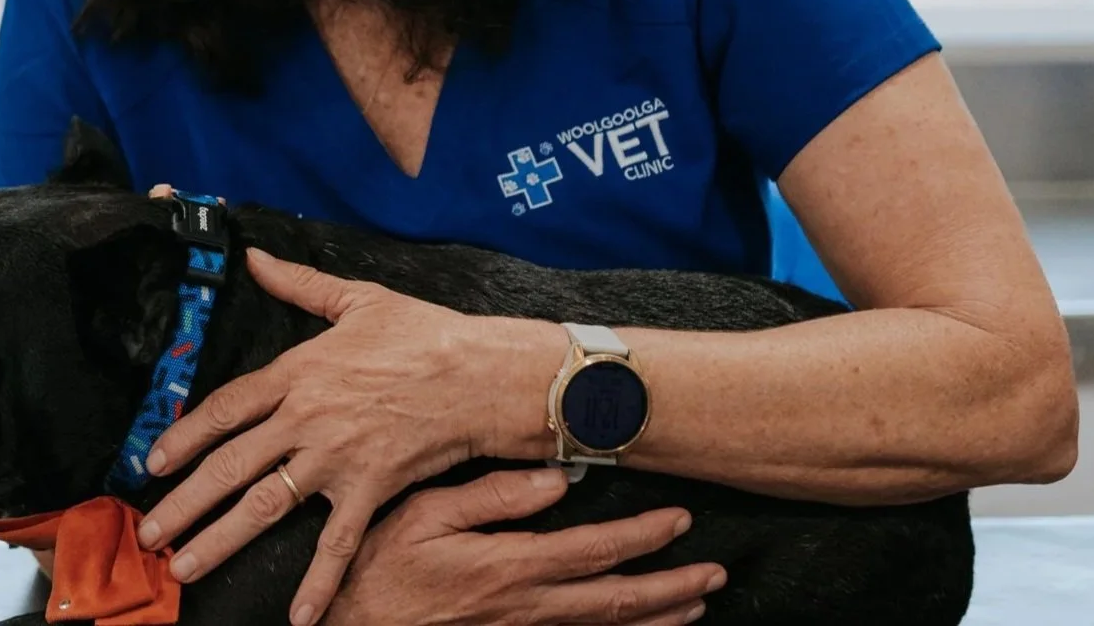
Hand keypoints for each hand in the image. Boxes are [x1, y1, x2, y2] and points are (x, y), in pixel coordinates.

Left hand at [138, 249, 553, 624]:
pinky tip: (299, 613)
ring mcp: (336, 457)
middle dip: (185, 501)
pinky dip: (318, 580)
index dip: (185, 437)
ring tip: (186, 565)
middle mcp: (307, 417)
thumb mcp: (357, 299)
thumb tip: (255, 256)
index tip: (154, 462)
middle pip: (230, 464)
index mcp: (298, 371)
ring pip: (265, 503)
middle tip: (150, 531)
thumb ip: (298, 282)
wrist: (480, 373)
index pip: (225, 408)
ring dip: (221, 538)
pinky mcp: (371, 488)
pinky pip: (338, 542)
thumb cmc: (424, 334)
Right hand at [324, 469, 723, 625]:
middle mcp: (524, 610)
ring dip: (656, 620)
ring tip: (694, 605)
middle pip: (616, 602)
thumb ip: (492, 497)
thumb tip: (556, 481)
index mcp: (509, 568)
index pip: (595, 552)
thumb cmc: (379, 568)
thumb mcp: (423, 515)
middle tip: (713, 573)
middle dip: (672, 586)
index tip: (679, 520)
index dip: (644, 537)